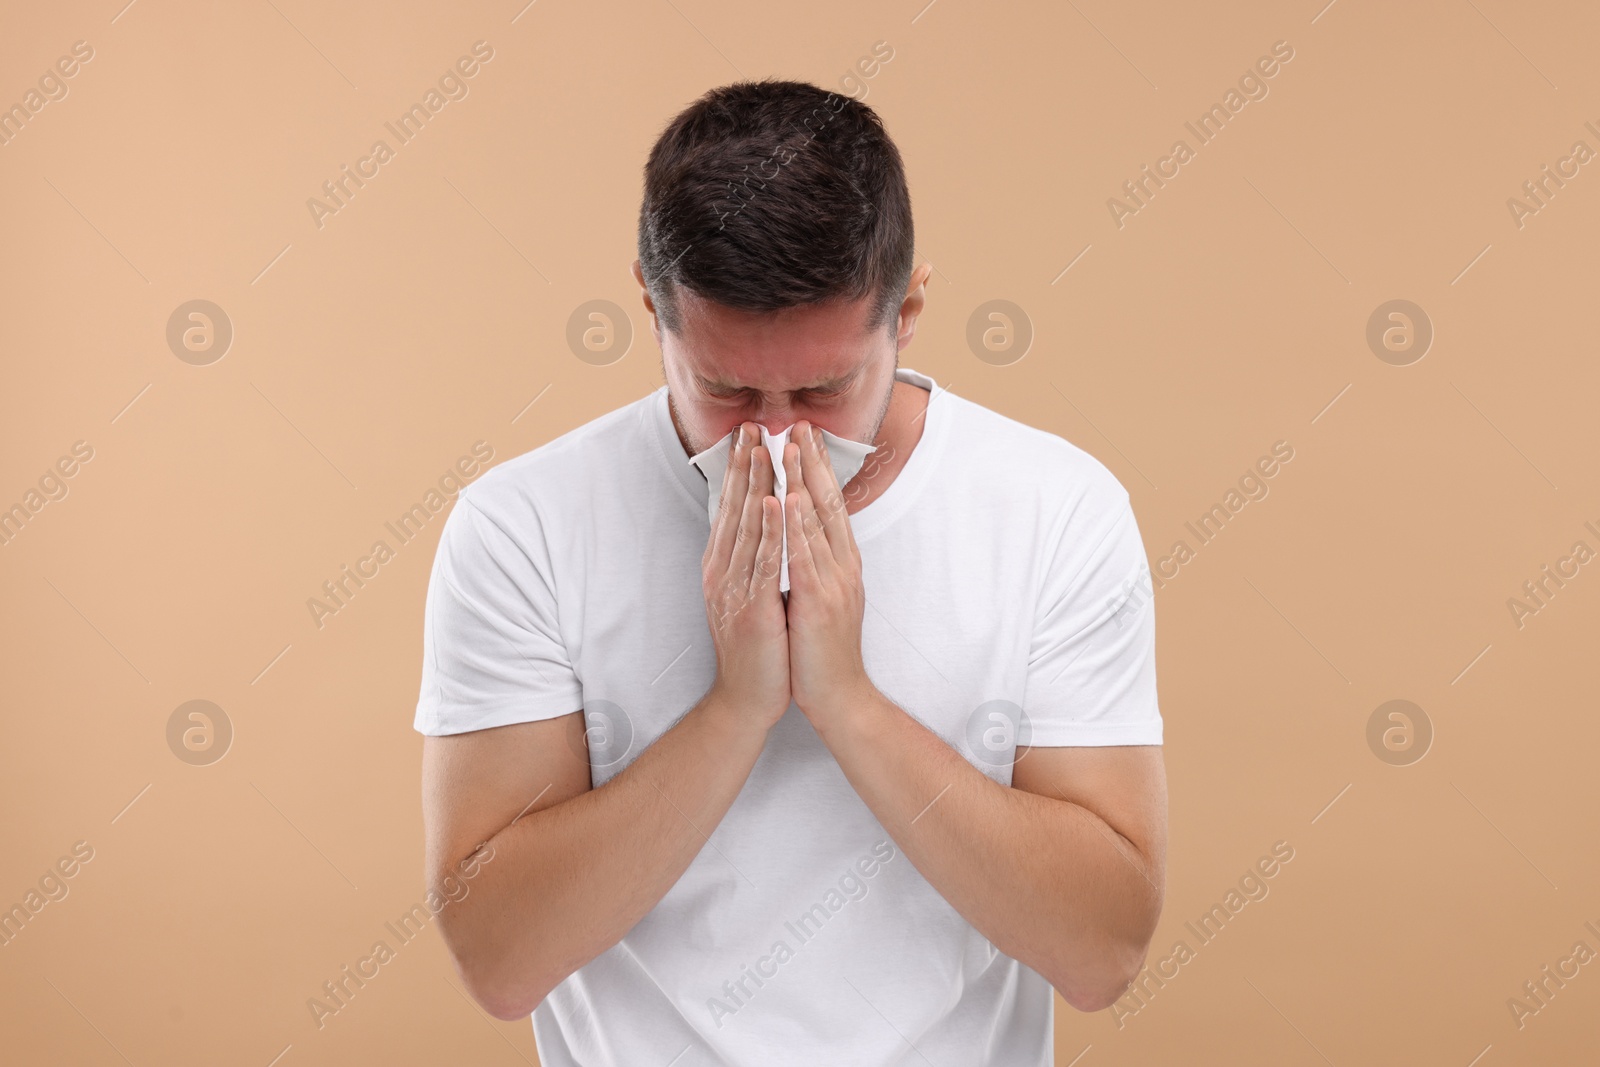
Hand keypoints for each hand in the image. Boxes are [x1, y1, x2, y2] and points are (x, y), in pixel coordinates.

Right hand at [702, 422, 791, 729]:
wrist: (747, 698)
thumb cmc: (756, 647)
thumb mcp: (748, 593)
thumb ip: (750, 559)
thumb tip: (758, 524)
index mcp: (723, 566)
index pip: (731, 507)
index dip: (739, 469)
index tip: (748, 433)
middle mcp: (722, 571)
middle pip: (733, 508)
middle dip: (743, 464)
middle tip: (751, 424)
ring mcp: (733, 589)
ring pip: (745, 526)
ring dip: (753, 484)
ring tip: (761, 449)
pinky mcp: (751, 608)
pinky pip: (760, 561)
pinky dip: (766, 529)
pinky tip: (771, 501)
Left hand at [780, 422, 874, 726]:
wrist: (839, 696)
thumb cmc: (823, 649)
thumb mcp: (822, 597)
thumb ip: (815, 564)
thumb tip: (802, 535)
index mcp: (842, 564)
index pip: (830, 505)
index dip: (819, 469)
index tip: (806, 435)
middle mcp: (843, 566)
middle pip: (829, 503)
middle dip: (814, 461)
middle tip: (802, 424)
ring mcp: (835, 582)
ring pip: (819, 521)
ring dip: (806, 480)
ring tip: (793, 446)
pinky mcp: (820, 601)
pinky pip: (807, 554)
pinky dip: (799, 524)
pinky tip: (790, 498)